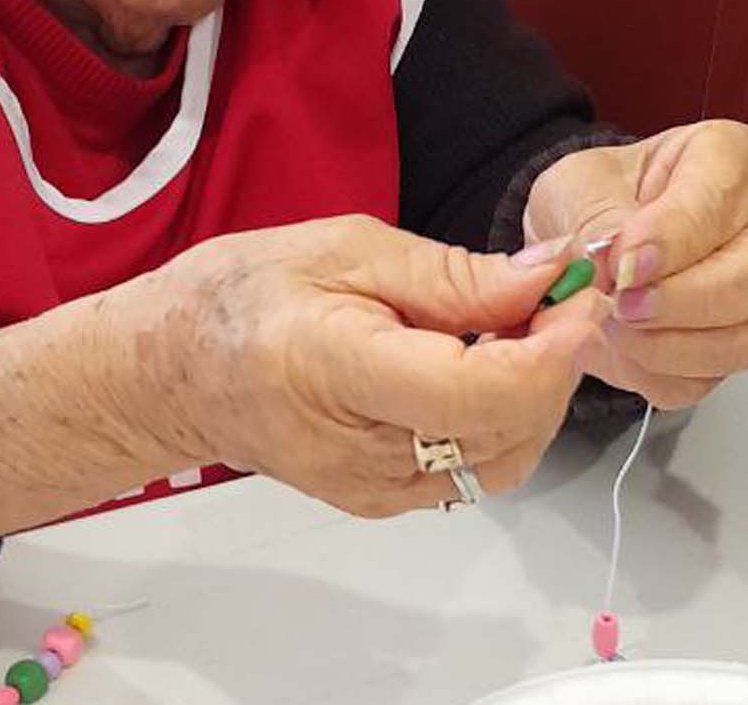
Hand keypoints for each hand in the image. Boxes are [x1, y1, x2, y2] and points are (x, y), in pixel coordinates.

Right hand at [135, 215, 600, 517]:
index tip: (577, 293)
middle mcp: (360, 450)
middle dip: (555, 361)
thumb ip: (452, 275)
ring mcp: (373, 489)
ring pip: (505, 457)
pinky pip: (474, 466)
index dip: (550, 348)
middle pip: (507, 430)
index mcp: (337, 369)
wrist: (170, 372)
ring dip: (536, 392)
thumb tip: (546, 276)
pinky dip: (502, 415)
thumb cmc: (240, 297)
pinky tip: (485, 362)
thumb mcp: (345, 247)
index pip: (479, 391)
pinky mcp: (382, 501)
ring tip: (521, 324)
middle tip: (558, 294)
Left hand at [523, 121, 747, 408]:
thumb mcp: (578, 185)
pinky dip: (661, 375)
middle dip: (690, 299)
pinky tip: (622, 353)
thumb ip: (597, 218)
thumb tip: (614, 262)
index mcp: (732, 157)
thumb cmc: (596, 198)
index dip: (676, 235)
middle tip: (625, 305)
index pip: (725, 194)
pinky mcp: (737, 342)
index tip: (626, 263)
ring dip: (673, 346)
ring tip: (614, 331)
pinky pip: (714, 376)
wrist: (586, 245)